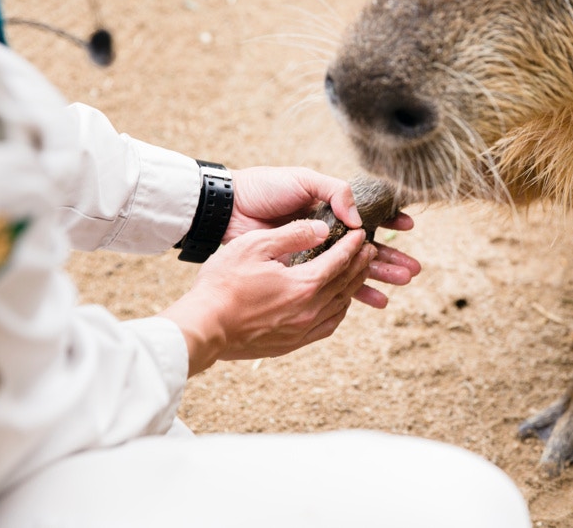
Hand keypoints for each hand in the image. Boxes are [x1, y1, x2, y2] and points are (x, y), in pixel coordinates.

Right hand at [160, 220, 374, 375]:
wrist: (203, 327)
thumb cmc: (223, 284)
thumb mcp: (255, 246)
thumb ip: (292, 234)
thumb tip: (322, 228)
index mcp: (304, 285)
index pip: (339, 261)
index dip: (352, 245)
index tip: (361, 235)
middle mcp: (310, 310)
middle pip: (345, 283)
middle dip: (359, 264)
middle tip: (369, 250)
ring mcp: (301, 330)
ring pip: (339, 306)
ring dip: (352, 287)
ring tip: (358, 273)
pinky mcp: (291, 344)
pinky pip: (327, 326)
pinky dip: (338, 311)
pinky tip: (337, 304)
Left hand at [223, 166, 421, 305]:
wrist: (230, 209)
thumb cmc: (264, 188)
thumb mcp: (303, 179)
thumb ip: (334, 192)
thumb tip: (359, 218)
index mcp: (329, 206)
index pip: (367, 215)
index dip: (389, 221)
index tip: (408, 227)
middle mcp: (327, 231)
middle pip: (367, 247)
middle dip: (391, 256)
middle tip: (413, 269)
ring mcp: (315, 252)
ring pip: (354, 267)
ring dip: (379, 276)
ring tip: (401, 284)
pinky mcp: (301, 270)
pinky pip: (332, 283)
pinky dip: (354, 292)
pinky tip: (374, 300)